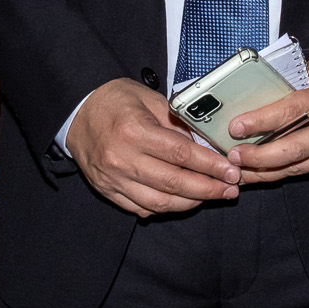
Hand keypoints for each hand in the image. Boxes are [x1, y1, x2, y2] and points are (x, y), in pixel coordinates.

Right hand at [65, 77, 237, 217]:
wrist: (77, 113)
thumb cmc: (115, 101)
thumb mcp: (149, 99)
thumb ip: (177, 123)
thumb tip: (206, 145)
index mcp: (133, 131)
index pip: (180, 154)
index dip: (210, 165)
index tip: (231, 170)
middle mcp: (122, 159)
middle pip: (174, 183)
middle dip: (208, 188)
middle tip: (231, 188)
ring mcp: (113, 179)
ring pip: (160, 203)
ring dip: (192, 202)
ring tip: (213, 195)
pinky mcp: (108, 192)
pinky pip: (143, 208)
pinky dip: (167, 208)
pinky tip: (185, 200)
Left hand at [226, 48, 308, 183]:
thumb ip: (299, 80)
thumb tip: (268, 93)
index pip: (291, 113)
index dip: (260, 121)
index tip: (236, 127)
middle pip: (292, 152)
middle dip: (258, 159)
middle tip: (233, 158)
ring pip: (300, 168)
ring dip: (269, 171)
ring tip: (243, 170)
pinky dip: (291, 169)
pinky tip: (272, 168)